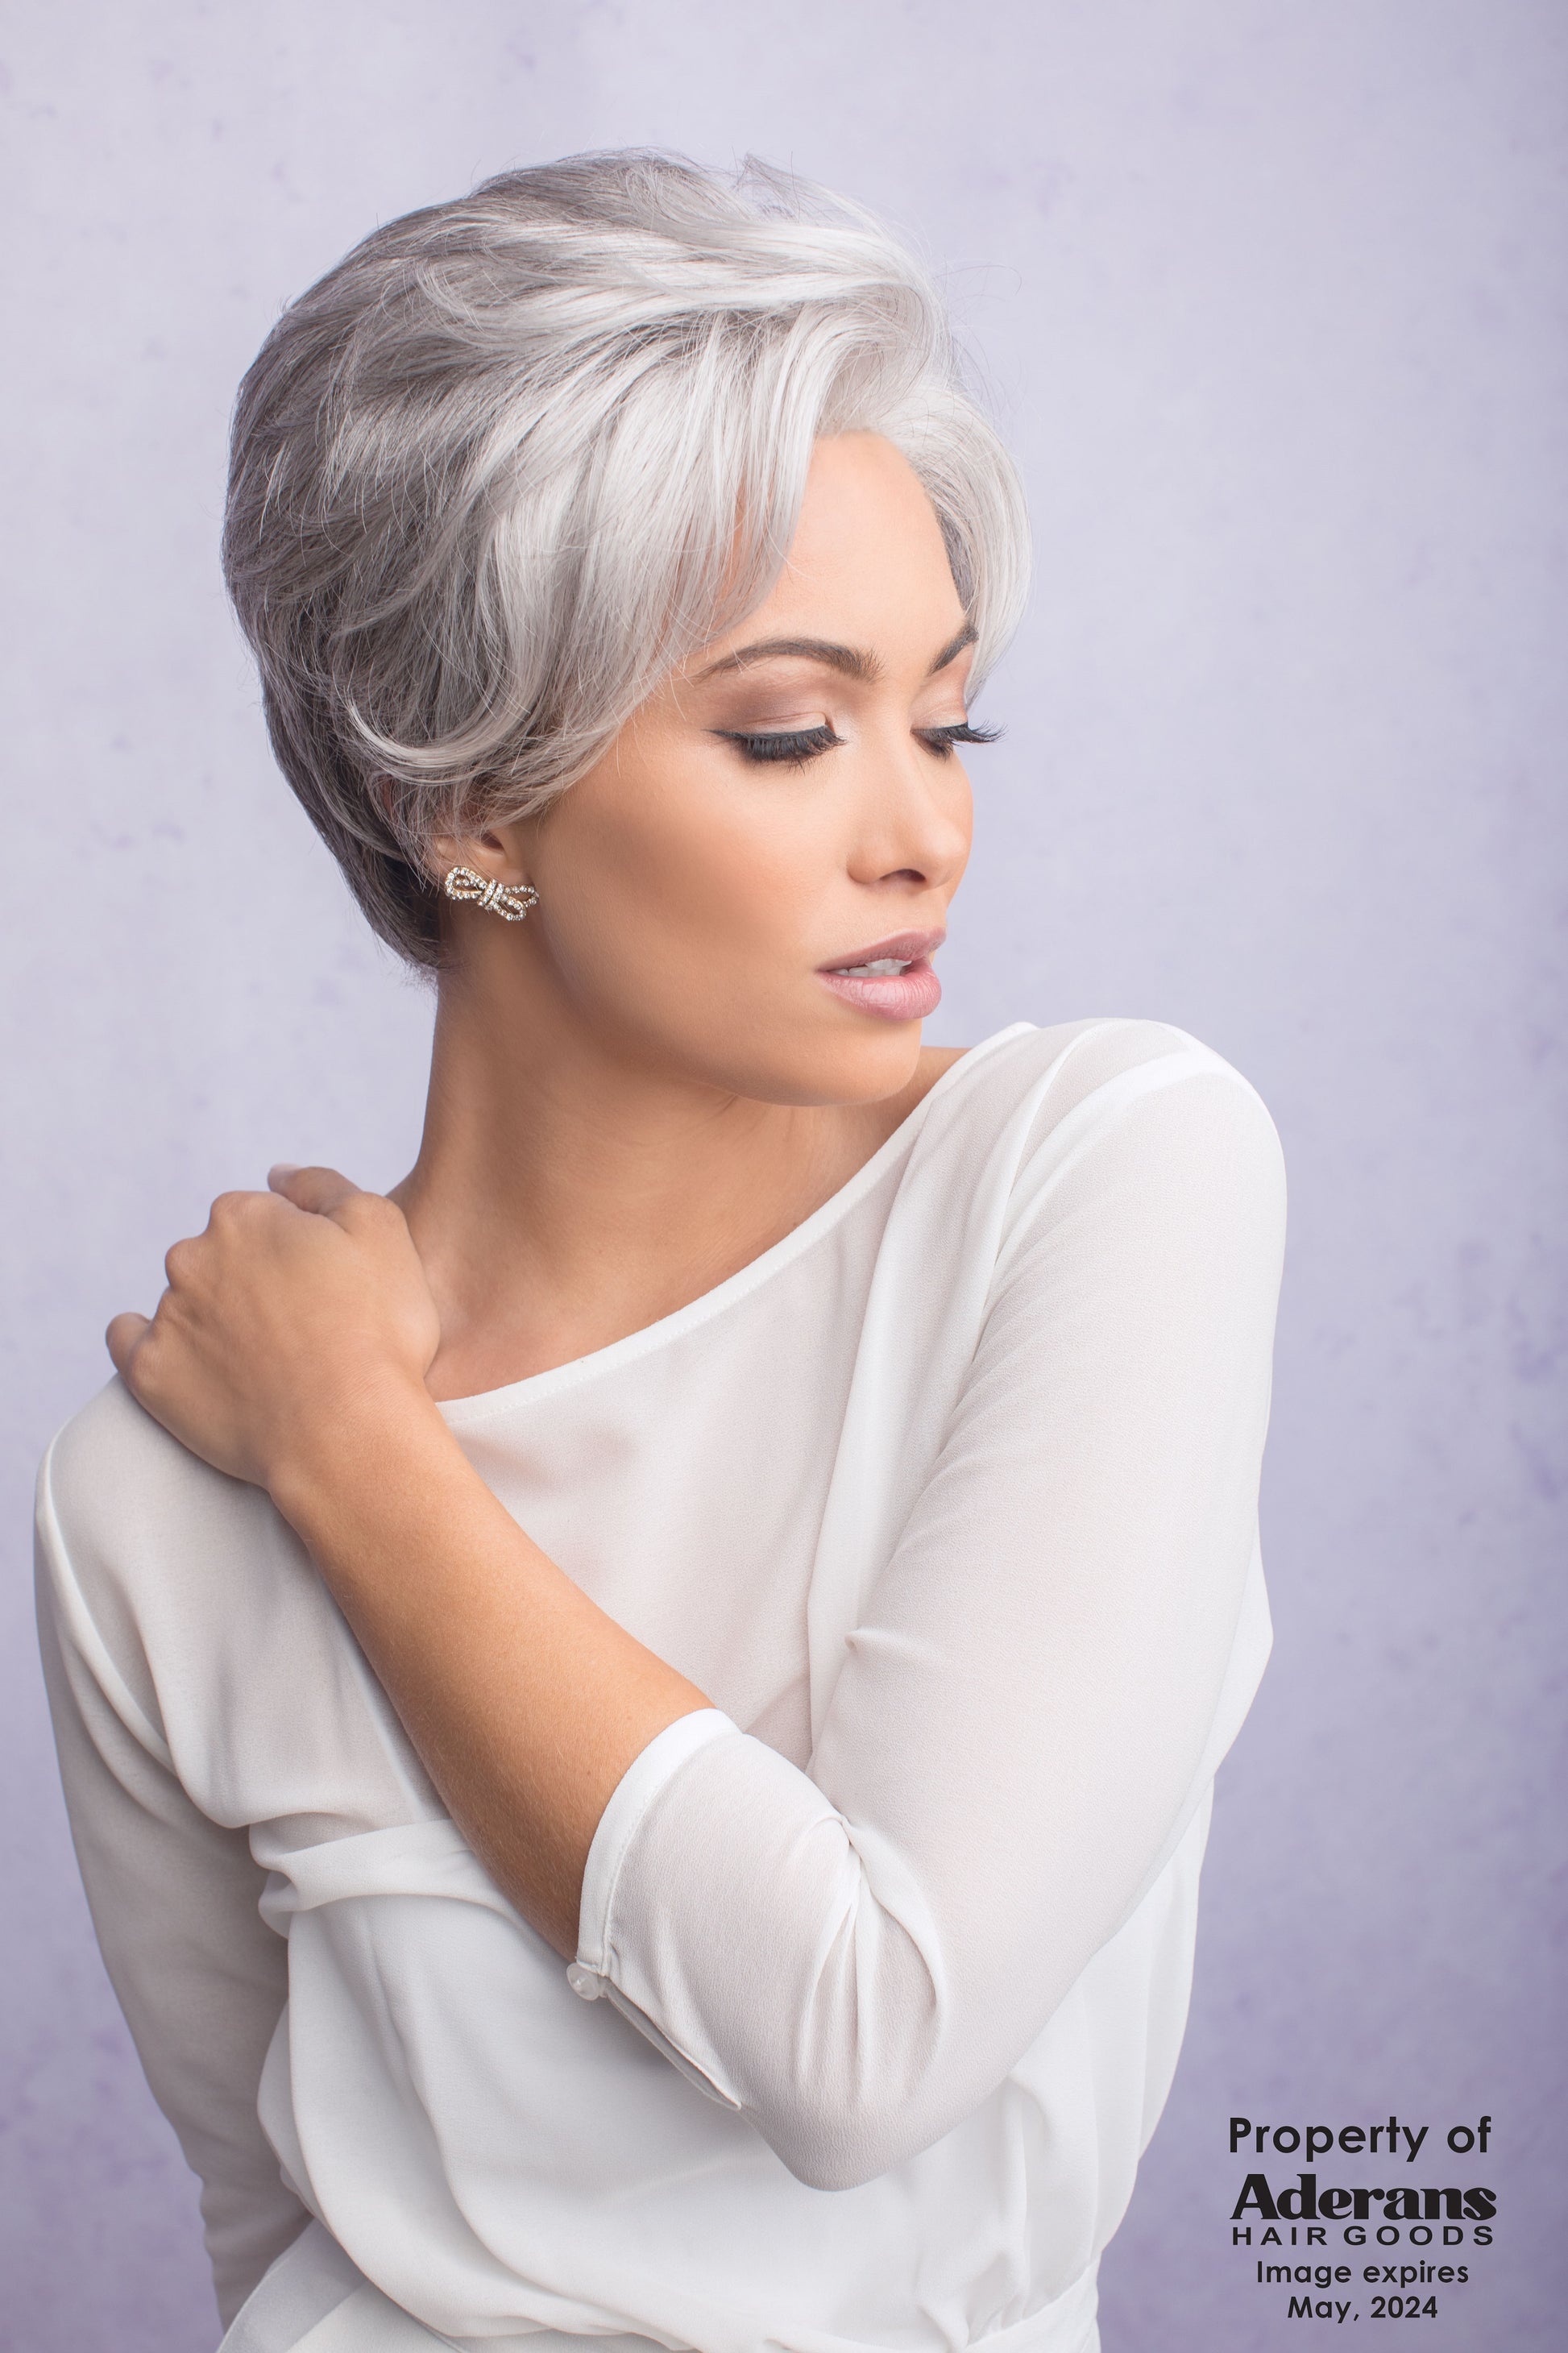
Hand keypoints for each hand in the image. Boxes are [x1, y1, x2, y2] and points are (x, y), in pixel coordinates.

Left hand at [107, 1167, 442, 1500]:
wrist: (347, 1434)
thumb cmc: (376, 1332)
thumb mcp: (381, 1228)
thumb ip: (323, 1186)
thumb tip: (278, 1175)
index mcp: (245, 1216)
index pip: (262, 1217)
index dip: (297, 1249)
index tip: (322, 1285)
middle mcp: (193, 1256)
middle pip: (219, 1256)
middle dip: (251, 1281)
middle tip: (298, 1326)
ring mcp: (167, 1316)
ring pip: (184, 1300)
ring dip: (214, 1318)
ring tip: (265, 1362)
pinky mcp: (149, 1374)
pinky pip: (131, 1344)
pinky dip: (152, 1345)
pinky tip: (182, 1359)